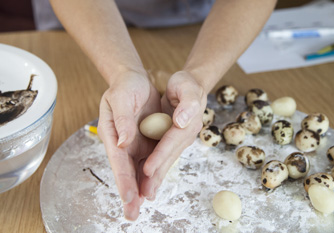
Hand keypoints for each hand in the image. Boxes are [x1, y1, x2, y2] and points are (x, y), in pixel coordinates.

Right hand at [97, 71, 160, 219]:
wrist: (134, 81)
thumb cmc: (124, 87)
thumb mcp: (121, 98)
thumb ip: (123, 120)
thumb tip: (123, 143)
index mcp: (113, 133)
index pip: (118, 160)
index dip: (123, 179)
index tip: (129, 196)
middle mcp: (123, 143)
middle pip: (126, 171)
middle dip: (130, 192)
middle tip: (132, 214)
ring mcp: (135, 144)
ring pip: (138, 170)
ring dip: (140, 188)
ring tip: (141, 207)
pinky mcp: (146, 141)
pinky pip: (149, 160)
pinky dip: (151, 175)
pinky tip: (152, 188)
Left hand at [140, 70, 206, 199]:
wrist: (189, 86)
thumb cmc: (187, 84)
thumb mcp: (188, 87)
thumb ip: (188, 104)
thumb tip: (182, 122)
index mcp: (188, 124)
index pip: (170, 142)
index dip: (160, 156)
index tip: (148, 170)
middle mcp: (184, 136)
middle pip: (168, 158)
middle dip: (156, 176)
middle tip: (144, 194)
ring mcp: (178, 140)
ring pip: (165, 162)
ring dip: (156, 179)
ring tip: (145, 195)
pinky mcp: (171, 141)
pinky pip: (163, 158)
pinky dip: (156, 171)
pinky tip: (148, 182)